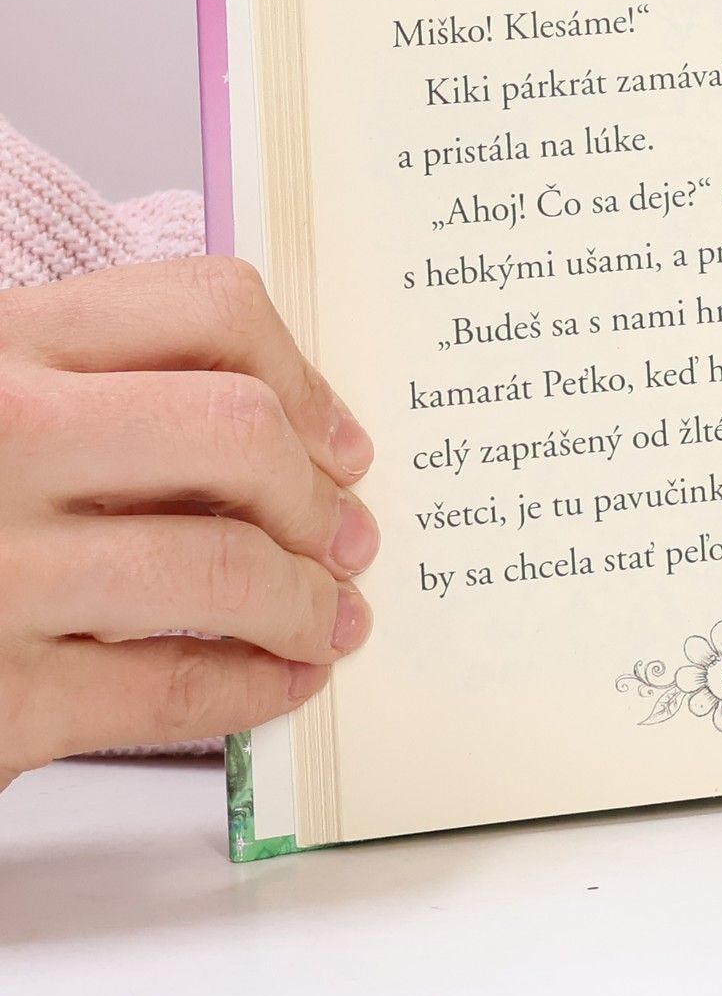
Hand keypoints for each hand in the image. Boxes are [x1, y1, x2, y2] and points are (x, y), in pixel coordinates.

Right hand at [0, 257, 378, 791]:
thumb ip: (98, 391)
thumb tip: (289, 432)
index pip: (209, 307)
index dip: (306, 379)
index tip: (339, 439)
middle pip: (236, 435)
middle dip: (317, 499)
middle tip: (349, 538)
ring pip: (221, 567)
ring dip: (306, 603)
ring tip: (331, 618)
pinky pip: (169, 688)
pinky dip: (255, 686)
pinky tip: (283, 680)